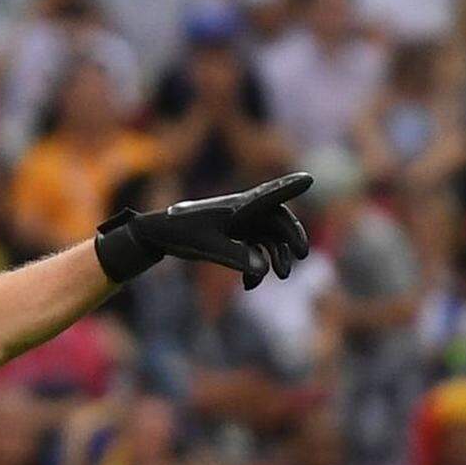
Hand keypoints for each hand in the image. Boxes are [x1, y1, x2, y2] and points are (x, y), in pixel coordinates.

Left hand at [95, 172, 311, 288]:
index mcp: (239, 205)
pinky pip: (255, 250)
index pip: (269, 194)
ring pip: (269, 237)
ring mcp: (240, 223)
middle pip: (278, 219)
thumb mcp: (207, 245)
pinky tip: (249, 286)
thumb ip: (236, 256)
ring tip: (281, 276)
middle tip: (301, 255)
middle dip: (291, 237)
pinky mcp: (234, 236)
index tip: (307, 179)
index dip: (289, 187)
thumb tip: (264, 270)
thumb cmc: (181, 232)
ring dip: (276, 255)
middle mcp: (244, 211)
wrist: (158, 234)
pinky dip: (256, 267)